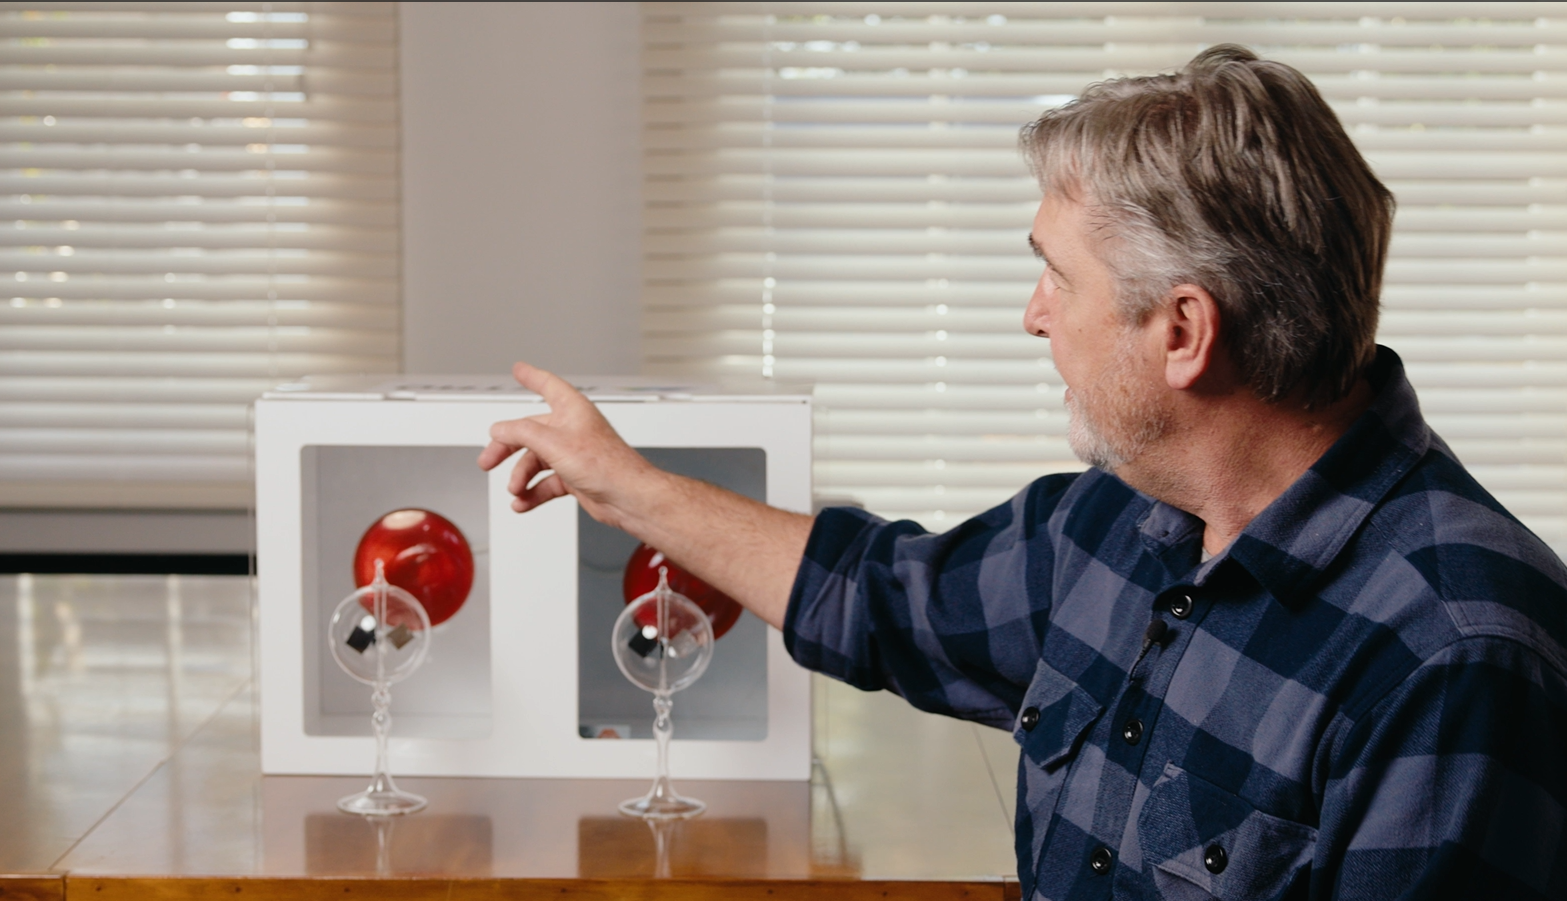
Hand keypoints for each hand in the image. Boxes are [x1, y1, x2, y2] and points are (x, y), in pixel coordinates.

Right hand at [477, 362, 653, 528]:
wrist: (627, 497)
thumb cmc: (606, 465)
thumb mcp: (553, 443)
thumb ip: (521, 433)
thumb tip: (500, 428)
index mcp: (572, 410)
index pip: (548, 385)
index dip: (532, 376)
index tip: (519, 370)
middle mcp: (572, 429)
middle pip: (530, 431)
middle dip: (507, 447)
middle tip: (488, 459)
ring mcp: (573, 454)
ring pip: (536, 461)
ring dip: (521, 476)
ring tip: (514, 489)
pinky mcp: (575, 476)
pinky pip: (546, 482)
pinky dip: (533, 492)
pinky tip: (523, 502)